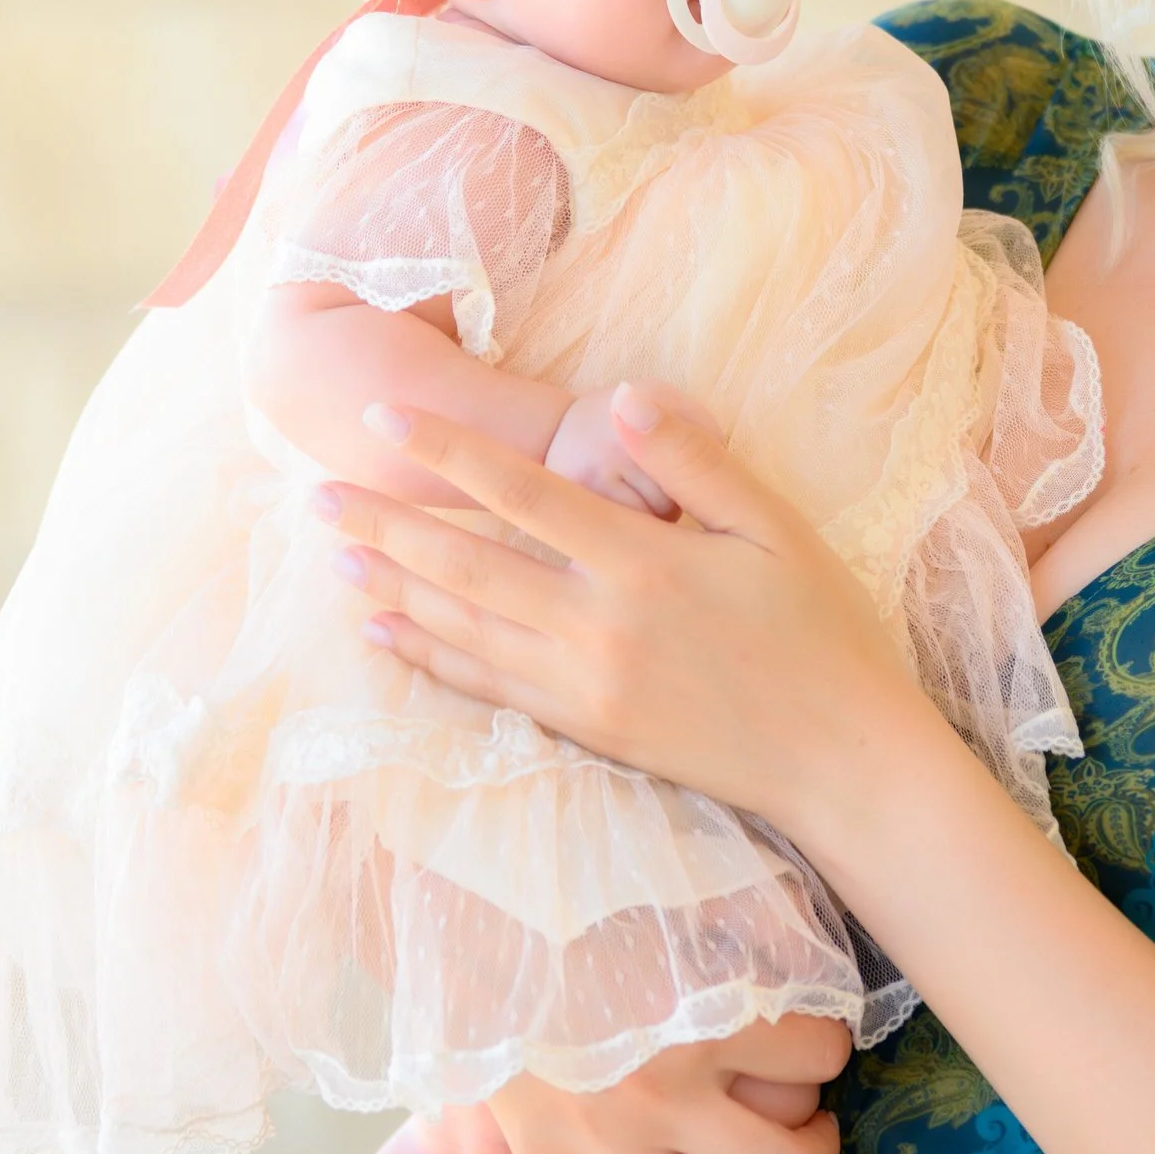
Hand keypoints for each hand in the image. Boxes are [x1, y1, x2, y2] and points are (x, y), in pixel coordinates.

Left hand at [318, 384, 941, 832]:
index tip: (379, 420)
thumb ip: (695, 461)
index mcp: (644, 564)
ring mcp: (584, 684)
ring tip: (336, 558)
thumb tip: (621, 397)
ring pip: (464, 627)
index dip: (445, 454)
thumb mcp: (774, 529)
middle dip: (386, 526)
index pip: (521, 495)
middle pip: (467, 565)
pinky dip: (430, 658)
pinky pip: (487, 687)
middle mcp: (597, 626)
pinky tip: (391, 637)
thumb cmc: (818, 629)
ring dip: (393, 590)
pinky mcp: (586, 728)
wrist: (838, 756)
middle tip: (316, 495)